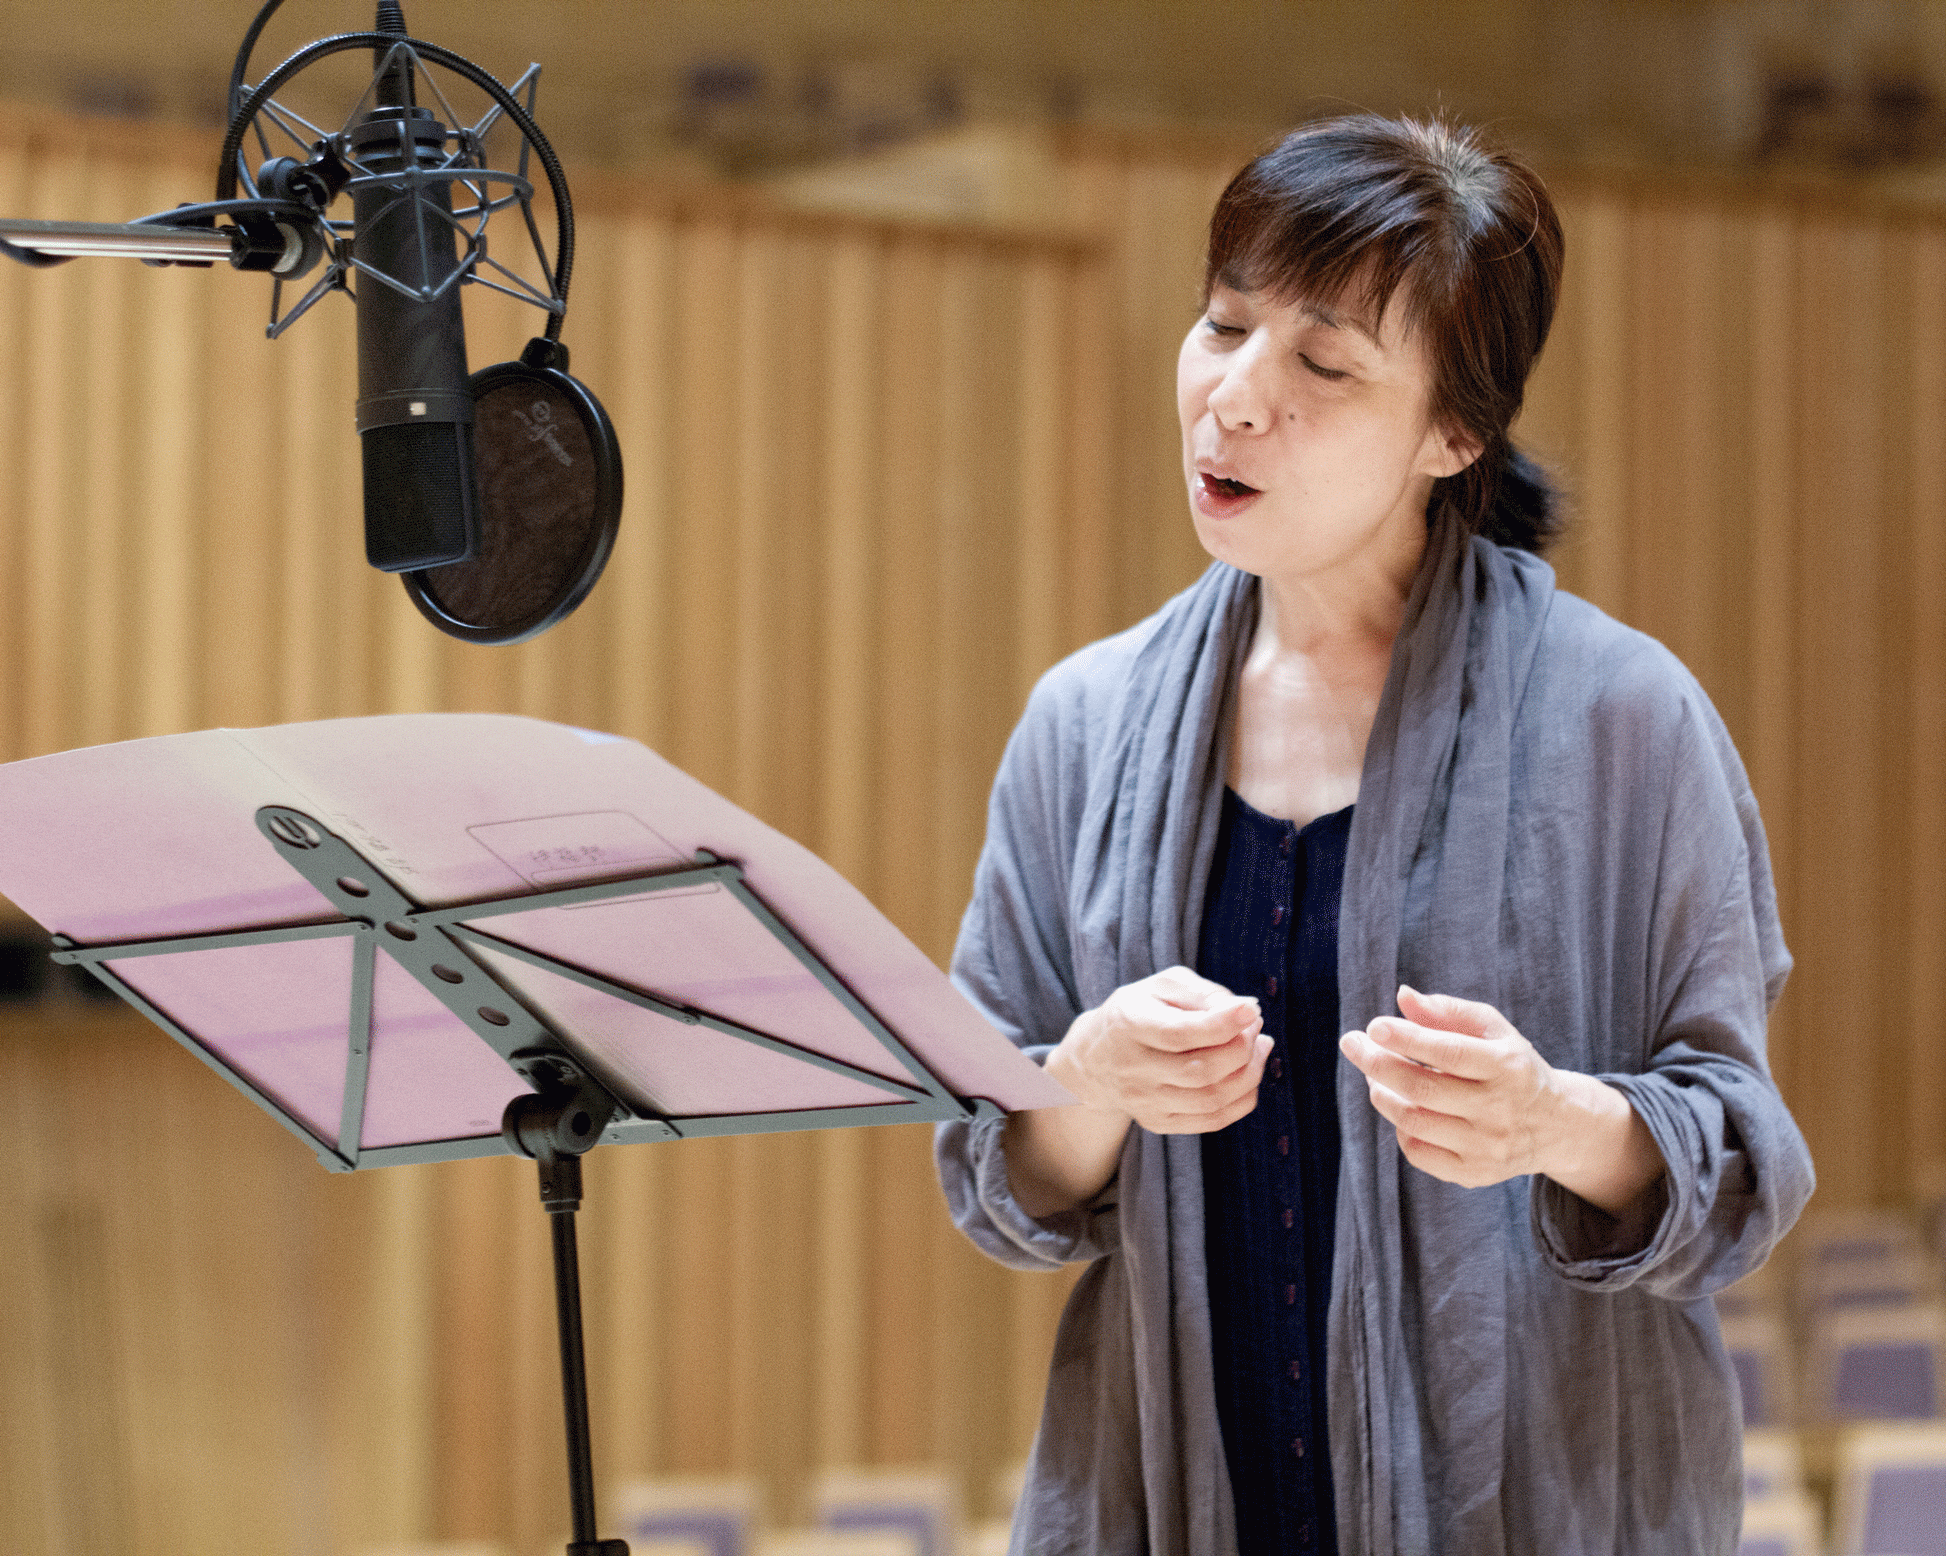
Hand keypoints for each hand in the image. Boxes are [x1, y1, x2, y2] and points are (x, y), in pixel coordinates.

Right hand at [1050, 966, 1269, 1135]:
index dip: (1221, 1024)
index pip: (1178, 1034)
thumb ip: (1201, 993)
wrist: (1098, 1058)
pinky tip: (1249, 1073)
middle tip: (1254, 1026)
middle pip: (1200, 1071)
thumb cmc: (1139, 1012)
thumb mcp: (1161, 986)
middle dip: (1242, 1048)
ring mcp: (1144, 1102)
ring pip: (1212, 1100)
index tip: (1250, 1010)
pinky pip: (1213, 1120)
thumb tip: (1246, 1009)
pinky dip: (1242, 1098)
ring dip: (1249, 1073)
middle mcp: (1132, 1070)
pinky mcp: (1158, 1123)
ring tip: (1260, 1046)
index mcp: (1127, 1026)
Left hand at [1338, 984, 1664, 1214]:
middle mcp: (1499, 1110)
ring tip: (1373, 1076)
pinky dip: (1400, 1127)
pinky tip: (1402, 1108)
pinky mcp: (1474, 1174)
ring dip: (1382, 1094)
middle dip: (1378, 1064)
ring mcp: (1487, 1147)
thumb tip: (1403, 996)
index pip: (1450, 1052)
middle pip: (1423, 1090)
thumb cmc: (1512, 1067)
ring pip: (1414, 1122)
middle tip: (1351, 1043)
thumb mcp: (1493, 1031)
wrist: (1555, 1127)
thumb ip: (1448, 1011)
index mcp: (1508, 1067)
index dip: (1407, 1038)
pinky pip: (1418, 1152)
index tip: (1374, 1026)